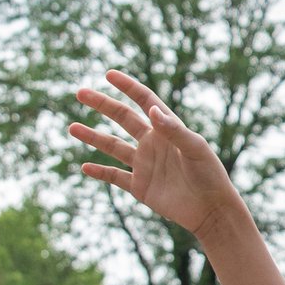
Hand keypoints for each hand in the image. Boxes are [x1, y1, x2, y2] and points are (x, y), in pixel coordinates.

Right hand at [68, 71, 240, 241]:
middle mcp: (152, 143)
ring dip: (92, 136)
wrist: (211, 209)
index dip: (127, 86)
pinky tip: (84, 166)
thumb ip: (173, 129)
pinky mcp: (140, 187)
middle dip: (102, 104)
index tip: (109, 74)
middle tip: (80, 92)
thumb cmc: (210, 175)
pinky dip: (100, 172)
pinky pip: (115, 177)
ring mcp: (144, 164)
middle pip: (122, 118)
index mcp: (166, 129)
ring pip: (112, 146)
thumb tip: (150, 109)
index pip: (144, 101)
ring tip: (72, 127)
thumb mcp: (195, 148)